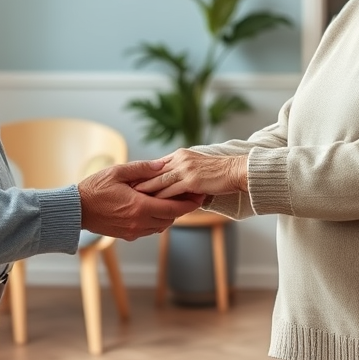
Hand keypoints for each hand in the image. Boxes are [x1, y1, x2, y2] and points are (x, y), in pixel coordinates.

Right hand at [78, 160, 202, 240]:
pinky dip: (156, 220)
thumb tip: (163, 165)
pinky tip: (154, 207)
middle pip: (171, 218)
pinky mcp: (127, 235)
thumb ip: (143, 168)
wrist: (76, 210)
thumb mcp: (118, 171)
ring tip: (173, 199)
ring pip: (161, 225)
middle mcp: (139, 222)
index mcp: (140, 206)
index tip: (199, 195)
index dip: (189, 203)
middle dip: (182, 208)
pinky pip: (149, 229)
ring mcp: (133, 231)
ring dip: (169, 214)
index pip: (173, 208)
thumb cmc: (95, 188)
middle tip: (191, 196)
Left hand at [132, 149, 247, 198]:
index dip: (142, 174)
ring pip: (159, 181)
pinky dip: (159, 198)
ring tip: (130, 197)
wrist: (236, 170)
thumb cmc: (218, 172)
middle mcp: (179, 159)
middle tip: (122, 189)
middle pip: (153, 171)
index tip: (128, 181)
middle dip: (138, 181)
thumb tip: (171, 181)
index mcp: (179, 155)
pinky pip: (171, 191)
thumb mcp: (196, 166)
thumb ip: (182, 170)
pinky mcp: (191, 180)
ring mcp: (185, 169)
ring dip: (144, 190)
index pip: (155, 165)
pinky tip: (149, 204)